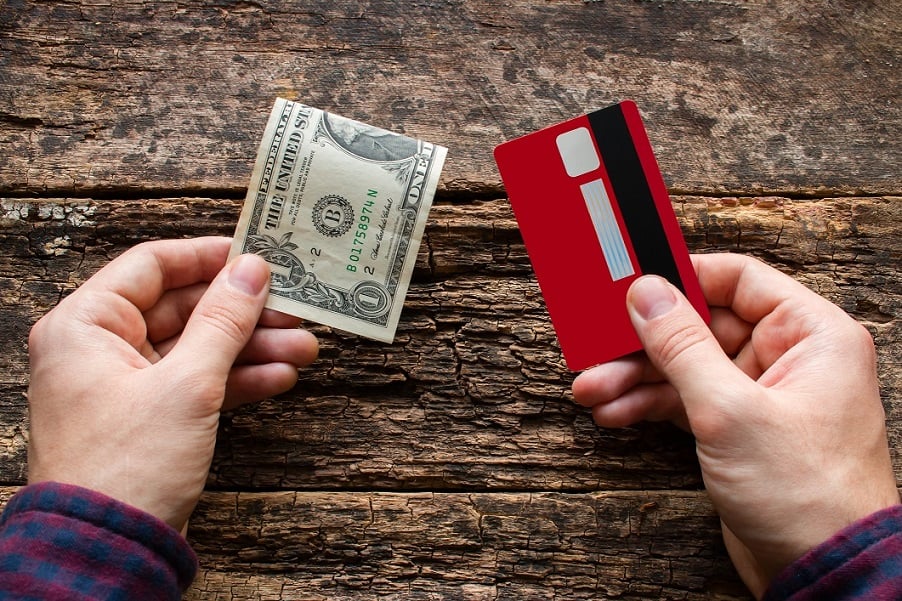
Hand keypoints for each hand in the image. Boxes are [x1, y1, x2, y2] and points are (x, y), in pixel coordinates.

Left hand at [26, 237, 318, 532]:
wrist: (108, 549)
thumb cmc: (127, 465)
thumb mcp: (186, 384)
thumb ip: (223, 320)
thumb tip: (253, 270)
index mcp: (86, 325)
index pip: (150, 266)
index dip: (208, 257)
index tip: (256, 255)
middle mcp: (100, 349)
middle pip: (184, 309)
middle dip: (245, 314)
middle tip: (295, 308)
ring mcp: (125, 385)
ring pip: (197, 348)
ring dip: (251, 348)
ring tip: (303, 348)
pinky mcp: (149, 418)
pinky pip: (197, 384)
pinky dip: (236, 380)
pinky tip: (278, 378)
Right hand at [572, 253, 898, 596]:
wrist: (824, 572)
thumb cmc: (807, 493)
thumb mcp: (730, 410)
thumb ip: (682, 346)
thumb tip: (646, 294)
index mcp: (810, 335)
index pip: (738, 279)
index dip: (681, 276)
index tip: (630, 280)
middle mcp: (789, 358)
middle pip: (701, 326)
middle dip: (643, 342)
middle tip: (596, 346)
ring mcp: (762, 395)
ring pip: (686, 366)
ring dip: (637, 377)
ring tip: (593, 390)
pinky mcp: (740, 429)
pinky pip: (687, 400)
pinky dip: (650, 405)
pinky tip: (616, 412)